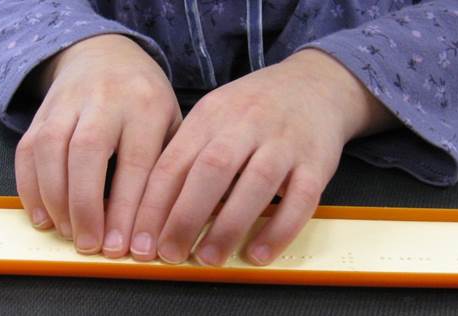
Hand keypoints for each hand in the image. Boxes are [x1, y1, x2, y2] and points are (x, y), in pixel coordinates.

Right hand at [15, 35, 181, 256]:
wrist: (103, 53)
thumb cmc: (144, 98)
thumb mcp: (172, 120)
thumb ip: (168, 164)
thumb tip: (166, 223)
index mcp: (147, 106)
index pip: (137, 163)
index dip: (129, 210)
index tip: (126, 247)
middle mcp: (105, 100)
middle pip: (88, 152)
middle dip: (86, 205)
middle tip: (90, 245)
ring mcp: (68, 102)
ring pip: (51, 149)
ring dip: (55, 199)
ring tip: (67, 233)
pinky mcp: (42, 111)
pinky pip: (27, 148)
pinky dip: (29, 187)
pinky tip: (42, 215)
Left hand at [129, 49, 398, 265]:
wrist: (315, 83)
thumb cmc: (254, 108)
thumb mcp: (214, 116)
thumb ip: (188, 154)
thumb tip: (154, 212)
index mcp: (211, 116)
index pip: (174, 163)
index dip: (153, 206)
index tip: (140, 242)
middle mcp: (246, 125)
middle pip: (211, 170)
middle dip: (185, 217)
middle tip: (170, 254)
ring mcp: (284, 142)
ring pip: (256, 183)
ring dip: (229, 226)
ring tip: (208, 258)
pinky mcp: (317, 162)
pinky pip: (301, 198)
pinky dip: (279, 229)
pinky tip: (259, 253)